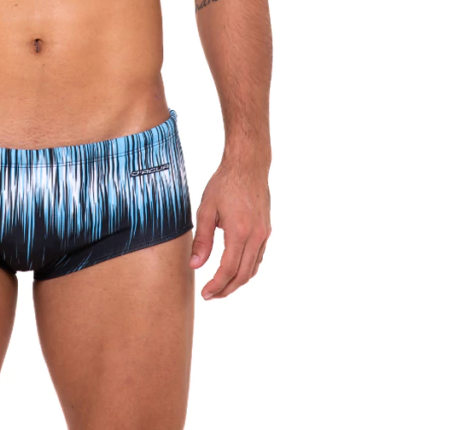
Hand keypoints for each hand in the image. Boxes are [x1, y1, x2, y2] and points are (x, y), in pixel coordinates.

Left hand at [189, 154, 270, 299]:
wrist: (248, 166)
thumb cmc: (224, 184)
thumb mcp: (206, 209)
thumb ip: (202, 239)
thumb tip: (195, 265)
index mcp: (239, 232)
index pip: (228, 269)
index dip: (216, 286)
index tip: (205, 294)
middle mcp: (256, 236)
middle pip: (242, 275)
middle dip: (226, 289)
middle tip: (210, 296)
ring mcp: (264, 234)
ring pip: (253, 269)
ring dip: (237, 282)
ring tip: (220, 287)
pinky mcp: (266, 230)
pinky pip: (258, 258)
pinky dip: (246, 269)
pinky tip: (234, 270)